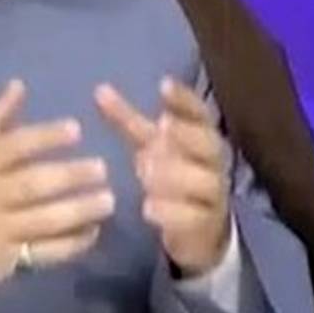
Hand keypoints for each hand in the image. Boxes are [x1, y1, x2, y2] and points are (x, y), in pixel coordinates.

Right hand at [0, 79, 114, 303]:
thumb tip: (19, 84)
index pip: (12, 146)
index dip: (45, 137)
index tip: (77, 129)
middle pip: (30, 184)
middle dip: (69, 176)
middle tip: (102, 168)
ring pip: (42, 220)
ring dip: (78, 211)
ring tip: (108, 200)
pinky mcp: (4, 261)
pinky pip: (43, 253)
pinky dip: (71, 244)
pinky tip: (93, 232)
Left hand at [94, 76, 230, 276]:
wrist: (198, 227)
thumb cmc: (173, 174)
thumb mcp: (151, 145)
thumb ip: (129, 120)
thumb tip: (100, 90)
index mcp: (201, 137)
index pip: (200, 113)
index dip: (184, 99)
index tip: (163, 84)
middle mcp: (213, 163)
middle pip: (209, 144)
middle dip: (186, 135)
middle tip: (161, 127)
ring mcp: (213, 195)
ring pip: (204, 181)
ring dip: (176, 174)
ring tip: (144, 170)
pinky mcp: (206, 225)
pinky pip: (195, 217)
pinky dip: (172, 213)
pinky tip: (147, 208)